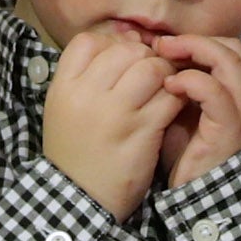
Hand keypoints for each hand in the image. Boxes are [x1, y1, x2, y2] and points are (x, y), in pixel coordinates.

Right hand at [42, 26, 181, 218]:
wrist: (80, 199)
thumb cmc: (76, 152)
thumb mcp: (66, 108)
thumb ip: (89, 75)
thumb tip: (130, 41)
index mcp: (63, 87)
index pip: (89, 41)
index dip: (112, 44)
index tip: (122, 62)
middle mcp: (87, 95)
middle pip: (126, 51)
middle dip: (145, 58)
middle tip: (151, 77)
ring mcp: (115, 113)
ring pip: (152, 69)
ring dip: (165, 76)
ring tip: (163, 90)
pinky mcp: (142, 132)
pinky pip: (170, 97)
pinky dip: (177, 98)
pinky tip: (172, 108)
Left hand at [153, 33, 240, 188]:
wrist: (201, 199)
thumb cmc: (189, 159)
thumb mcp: (184, 115)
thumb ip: (180, 88)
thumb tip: (156, 59)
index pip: (231, 50)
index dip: (200, 42)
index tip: (167, 47)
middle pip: (233, 48)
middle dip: (195, 41)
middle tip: (162, 46)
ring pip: (228, 60)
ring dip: (193, 51)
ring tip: (163, 57)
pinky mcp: (230, 127)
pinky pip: (214, 90)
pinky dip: (189, 80)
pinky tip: (169, 85)